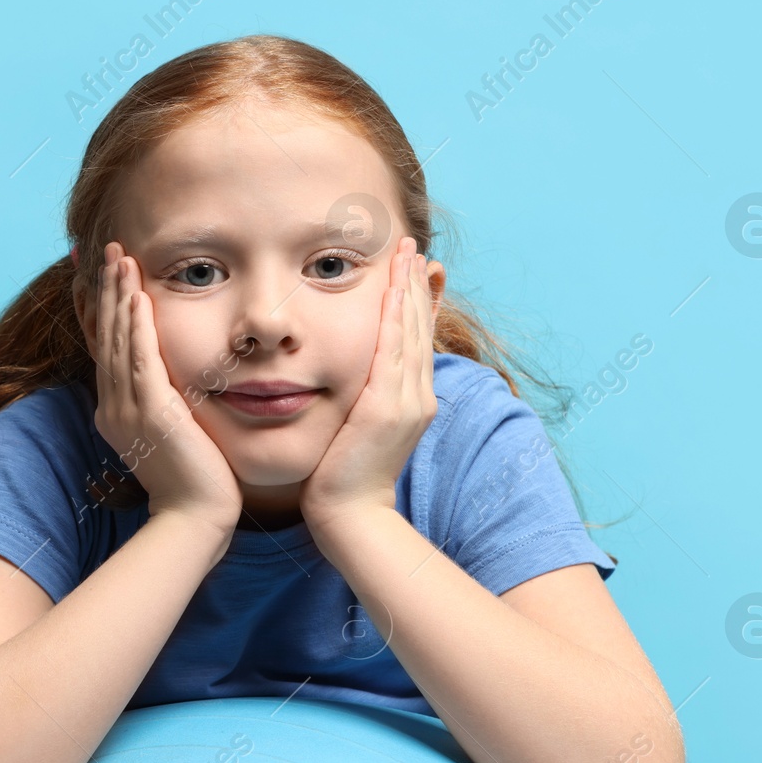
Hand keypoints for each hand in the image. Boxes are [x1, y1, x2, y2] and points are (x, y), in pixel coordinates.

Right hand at [86, 241, 242, 534]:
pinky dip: (137, 325)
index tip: (107, 276)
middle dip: (108, 290)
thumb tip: (176, 389)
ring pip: (119, 340)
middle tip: (109, 250)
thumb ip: (168, 409)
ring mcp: (128, 410)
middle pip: (107, 336)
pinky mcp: (151, 412)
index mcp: (116, 412)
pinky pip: (139, 358)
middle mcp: (113, 407)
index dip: (106, 309)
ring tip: (120, 258)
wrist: (196, 521)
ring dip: (120, 295)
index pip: (107, 349)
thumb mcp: (176, 438)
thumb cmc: (197, 485)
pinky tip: (139, 295)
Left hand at [300, 236, 441, 531]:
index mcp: (411, 401)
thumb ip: (360, 401)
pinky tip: (393, 290)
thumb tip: (351, 382)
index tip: (412, 268)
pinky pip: (394, 351)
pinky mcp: (388, 408)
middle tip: (413, 246)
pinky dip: (396, 318)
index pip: (415, 339)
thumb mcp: (357, 430)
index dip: (415, 301)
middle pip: (419, 328)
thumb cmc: (342, 478)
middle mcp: (417, 397)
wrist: (349, 516)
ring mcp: (407, 402)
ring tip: (408, 253)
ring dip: (409, 290)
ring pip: (411, 333)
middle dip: (416, 284)